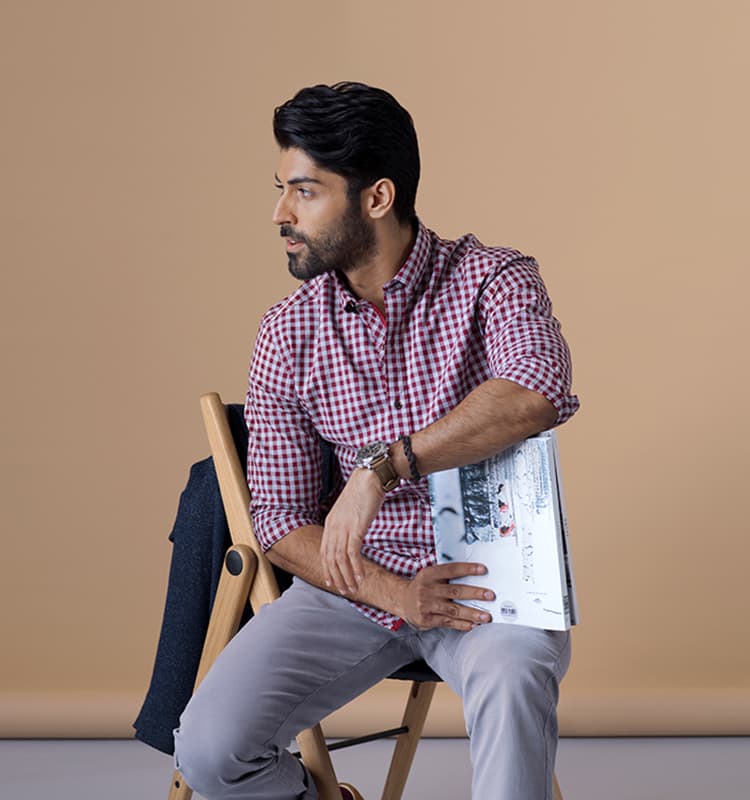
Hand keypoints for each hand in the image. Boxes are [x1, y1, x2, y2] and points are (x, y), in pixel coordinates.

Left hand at [320, 467, 384, 593]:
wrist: (369, 477)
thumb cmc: (363, 492)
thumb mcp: (349, 510)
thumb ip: (347, 524)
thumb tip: (352, 535)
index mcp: (330, 523)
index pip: (324, 551)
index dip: (327, 569)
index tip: (332, 581)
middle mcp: (334, 527)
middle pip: (330, 559)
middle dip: (337, 577)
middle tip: (344, 591)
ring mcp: (343, 528)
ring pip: (340, 559)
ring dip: (346, 576)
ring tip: (353, 588)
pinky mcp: (356, 528)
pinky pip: (353, 553)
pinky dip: (355, 567)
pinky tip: (361, 576)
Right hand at [398, 563, 494, 630]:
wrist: (401, 600)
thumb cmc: (422, 586)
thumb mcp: (430, 575)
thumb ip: (446, 574)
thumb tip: (472, 574)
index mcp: (430, 574)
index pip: (451, 570)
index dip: (467, 569)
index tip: (483, 569)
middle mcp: (428, 589)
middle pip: (455, 591)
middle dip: (475, 593)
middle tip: (490, 595)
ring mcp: (427, 605)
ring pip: (454, 610)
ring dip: (472, 613)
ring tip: (486, 616)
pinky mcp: (427, 619)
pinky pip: (448, 622)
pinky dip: (462, 624)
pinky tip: (473, 625)